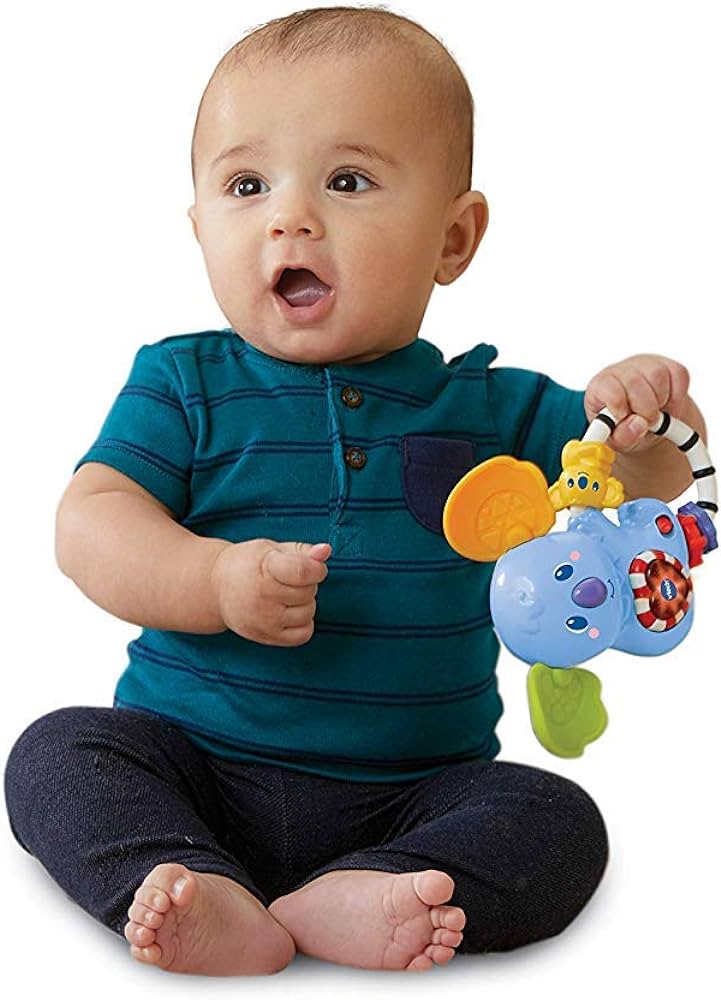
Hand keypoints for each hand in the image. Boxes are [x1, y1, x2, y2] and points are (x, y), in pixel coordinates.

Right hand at [210, 538, 331, 645]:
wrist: (215, 588)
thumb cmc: (247, 564)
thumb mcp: (271, 549)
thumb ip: (302, 550)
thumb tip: (326, 550)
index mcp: (264, 568)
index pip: (304, 572)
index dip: (317, 568)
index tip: (313, 566)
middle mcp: (262, 596)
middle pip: (308, 592)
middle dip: (306, 583)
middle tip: (286, 579)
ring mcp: (264, 620)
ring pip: (308, 612)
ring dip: (304, 603)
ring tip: (284, 595)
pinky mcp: (266, 637)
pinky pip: (304, 634)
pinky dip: (302, 623)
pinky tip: (288, 612)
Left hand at [584, 353, 690, 453]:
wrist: (644, 421)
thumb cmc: (623, 427)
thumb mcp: (616, 440)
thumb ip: (622, 437)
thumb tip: (638, 425)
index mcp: (599, 387)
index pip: (606, 387)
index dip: (619, 406)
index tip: (626, 419)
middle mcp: (620, 371)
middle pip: (635, 383)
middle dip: (645, 410)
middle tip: (647, 423)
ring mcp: (645, 365)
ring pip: (658, 376)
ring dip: (662, 402)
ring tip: (655, 414)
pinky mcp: (668, 365)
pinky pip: (679, 375)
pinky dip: (677, 397)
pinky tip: (667, 405)